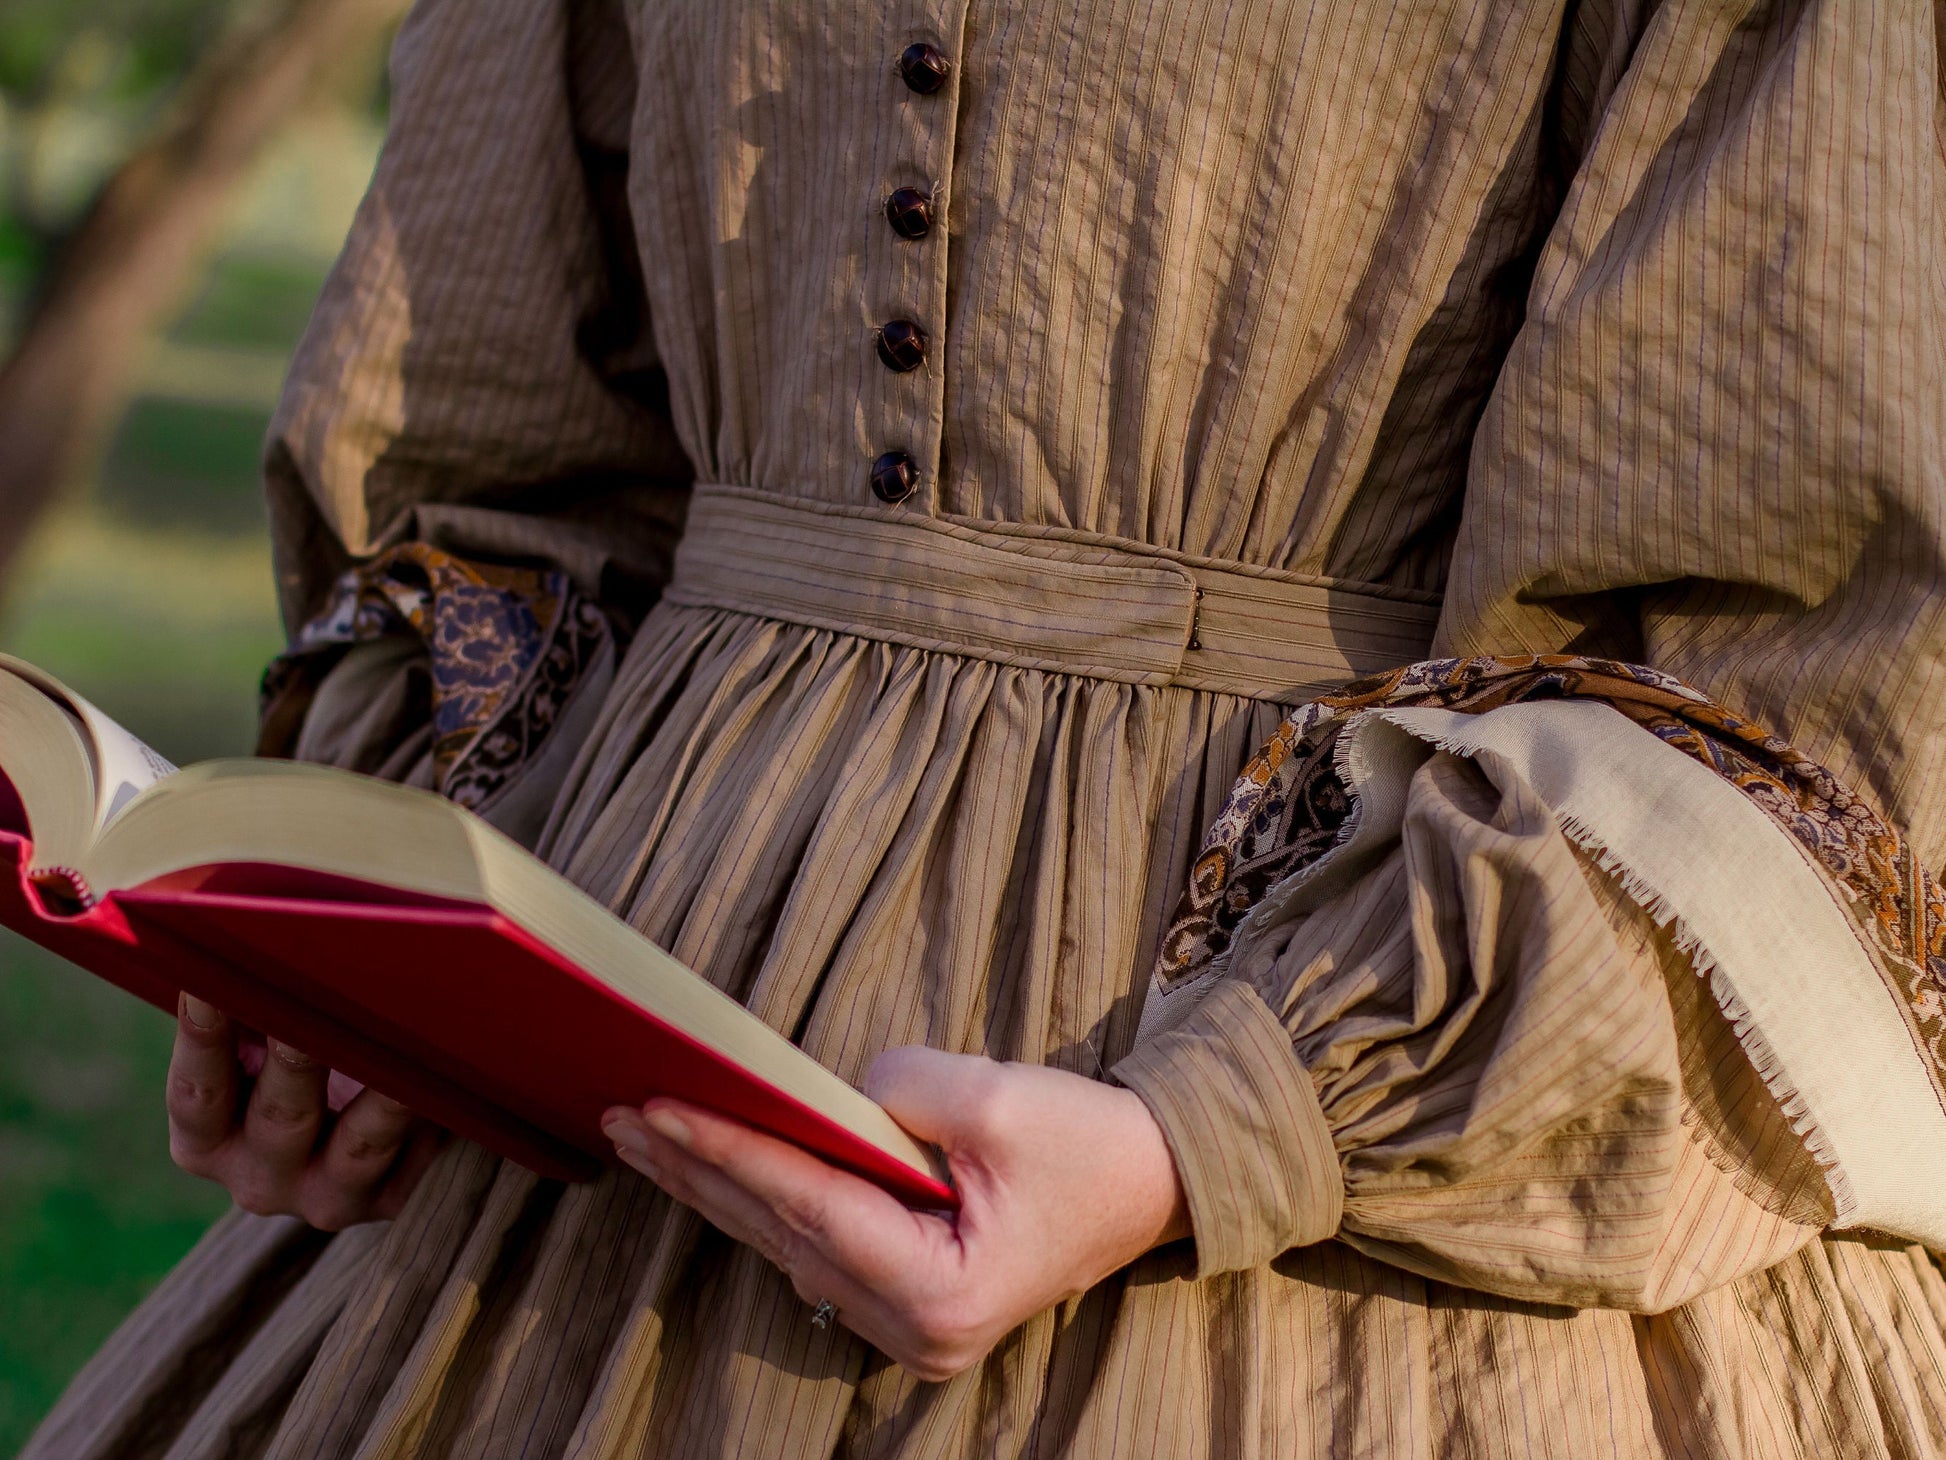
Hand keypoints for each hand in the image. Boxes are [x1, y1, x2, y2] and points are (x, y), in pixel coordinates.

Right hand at [167, 994, 445, 1229]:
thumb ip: (252, 1005)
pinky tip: (451, 1076)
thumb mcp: (261, 1043)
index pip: (198, 1090)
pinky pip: (419, 1157)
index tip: (210, 977)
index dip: (203, 1034)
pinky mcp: (392, 1200)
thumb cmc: (301, 1057)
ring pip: (361, 1142)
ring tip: (406, 1040)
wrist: (370, 1122)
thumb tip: (255, 935)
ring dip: (383, 1091)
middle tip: (317, 998)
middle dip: (299, 1054)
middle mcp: (260, 1178)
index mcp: (207, 1141)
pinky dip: (435, 1114)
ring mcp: (328, 1196)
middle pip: (282, 1114)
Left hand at [601, 1047, 1189, 1381]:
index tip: (658, 1105)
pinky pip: (817, 1248)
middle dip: (698, 1169)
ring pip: (788, 1246)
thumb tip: (822, 1097)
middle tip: (621, 1116)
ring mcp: (911, 1328)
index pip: (808, 1207)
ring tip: (647, 1136)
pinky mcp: (910, 1303)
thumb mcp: (995, 1097)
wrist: (1152, 1182)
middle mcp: (915, 1329)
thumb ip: (894, 1091)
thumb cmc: (1086, 1143)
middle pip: (781, 1234)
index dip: (727, 1150)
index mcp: (939, 1291)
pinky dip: (765, 1202)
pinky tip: (715, 1167)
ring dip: (719, 1187)